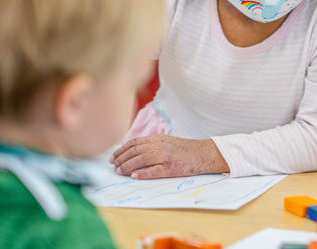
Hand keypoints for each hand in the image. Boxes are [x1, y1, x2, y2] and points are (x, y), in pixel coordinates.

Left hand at [109, 135, 229, 178]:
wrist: (204, 153)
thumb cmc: (185, 149)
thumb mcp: (167, 141)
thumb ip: (152, 144)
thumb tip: (132, 152)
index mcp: (158, 139)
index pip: (134, 143)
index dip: (121, 150)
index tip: (113, 158)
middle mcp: (160, 146)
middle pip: (135, 151)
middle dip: (121, 159)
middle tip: (114, 167)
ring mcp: (166, 157)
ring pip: (141, 160)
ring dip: (128, 166)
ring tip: (120, 172)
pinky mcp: (172, 168)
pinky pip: (154, 171)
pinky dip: (143, 173)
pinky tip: (134, 176)